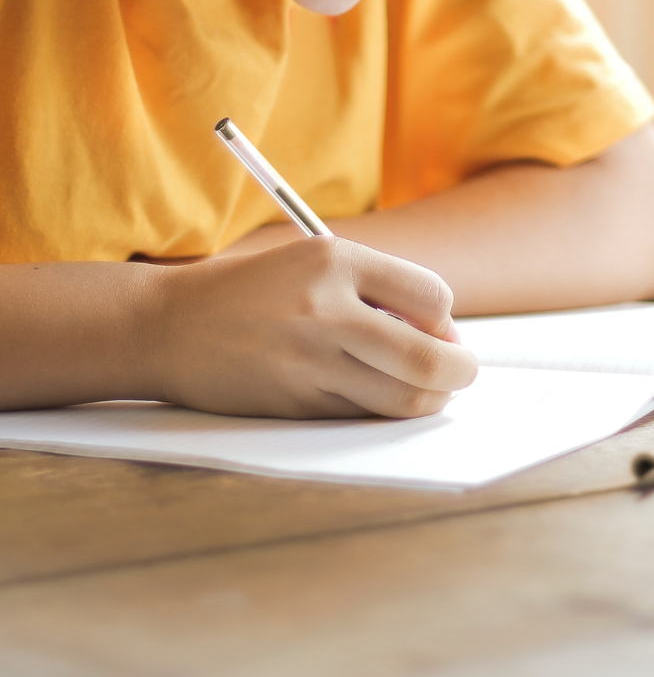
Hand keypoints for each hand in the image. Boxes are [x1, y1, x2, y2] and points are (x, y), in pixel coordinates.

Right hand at [147, 238, 477, 418]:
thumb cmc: (258, 291)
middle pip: (427, 358)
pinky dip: (383, 410)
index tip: (442, 330)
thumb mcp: (317, 262)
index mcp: (336, 261)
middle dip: (459, 371)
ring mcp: (307, 361)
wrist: (168, 325)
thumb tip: (445, 335)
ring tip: (429, 388)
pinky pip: (360, 415)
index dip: (447, 319)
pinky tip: (378, 396)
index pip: (432, 296)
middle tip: (462, 372)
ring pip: (400, 397)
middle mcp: (324, 310)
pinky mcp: (292, 403)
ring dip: (430, 398)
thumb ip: (380, 289)